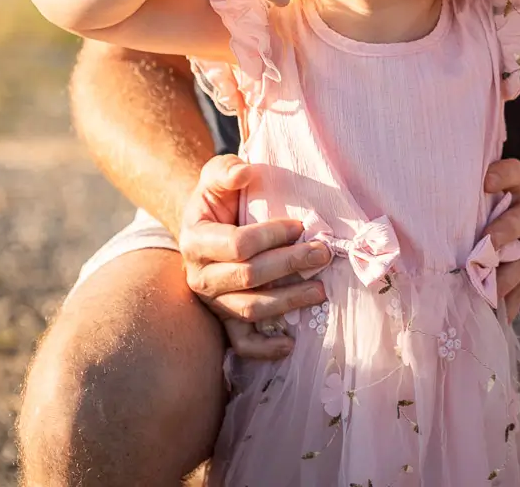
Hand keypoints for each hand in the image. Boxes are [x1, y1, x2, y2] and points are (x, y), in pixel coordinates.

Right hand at [178, 155, 332, 359]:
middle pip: (249, 277)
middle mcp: (200, 276)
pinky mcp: (224, 319)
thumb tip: (245, 172)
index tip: (300, 225)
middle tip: (323, 253)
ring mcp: (212, 302)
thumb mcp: (217, 175)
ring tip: (320, 290)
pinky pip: (241, 343)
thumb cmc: (219, 197)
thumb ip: (227, 170)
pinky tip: (290, 344)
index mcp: (196, 240)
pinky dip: (264, 349)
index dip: (271, 236)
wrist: (207, 225)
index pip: (238, 245)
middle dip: (290, 265)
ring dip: (288, 301)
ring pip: (250, 309)